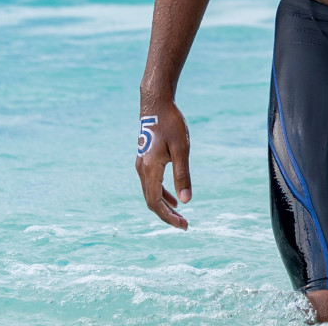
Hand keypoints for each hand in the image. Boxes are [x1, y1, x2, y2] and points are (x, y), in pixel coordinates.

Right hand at [134, 100, 191, 228]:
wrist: (156, 103)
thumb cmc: (171, 123)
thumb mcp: (181, 149)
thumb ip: (182, 175)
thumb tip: (186, 202)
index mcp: (150, 169)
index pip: (155, 202)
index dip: (168, 217)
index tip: (184, 225)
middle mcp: (141, 169)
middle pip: (151, 201)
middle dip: (166, 215)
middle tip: (184, 224)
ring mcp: (141, 164)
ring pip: (150, 192)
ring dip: (164, 205)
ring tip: (180, 215)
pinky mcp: (144, 159)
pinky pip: (150, 183)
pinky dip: (161, 194)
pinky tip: (173, 197)